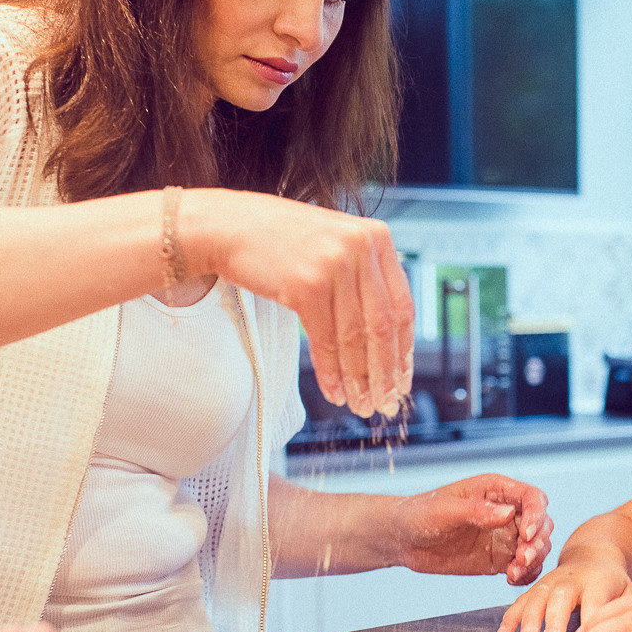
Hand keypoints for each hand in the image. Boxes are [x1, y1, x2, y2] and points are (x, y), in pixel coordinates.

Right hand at [188, 189, 411, 417]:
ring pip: (355, 338)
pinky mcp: (306, 285)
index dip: (403, 349)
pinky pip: (325, 341)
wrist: (227, 227)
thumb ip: (363, 277)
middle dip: (386, 372)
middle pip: (383, 326)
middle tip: (386, 403)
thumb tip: (386, 339)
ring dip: (359, 379)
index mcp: (376, 236)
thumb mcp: (334, 245)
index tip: (401, 378)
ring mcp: (333, 265)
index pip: (402, 305)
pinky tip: (334, 390)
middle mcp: (360, 247)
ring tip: (360, 403)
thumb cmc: (280, 241)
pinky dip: (331, 372)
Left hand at [391, 475, 551, 584]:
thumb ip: (477, 511)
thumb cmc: (421, 514)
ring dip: (533, 560)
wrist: (404, 539)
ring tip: (513, 572)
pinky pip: (523, 567)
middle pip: (542, 523)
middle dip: (538, 541)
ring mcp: (504, 536)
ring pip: (537, 547)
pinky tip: (511, 580)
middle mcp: (506, 512)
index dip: (537, 515)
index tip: (527, 535)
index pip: (533, 498)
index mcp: (496, 490)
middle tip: (522, 558)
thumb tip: (508, 513)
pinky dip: (525, 574)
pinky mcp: (498, 558)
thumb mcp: (447, 510)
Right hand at [497, 554, 631, 631]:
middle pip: (562, 597)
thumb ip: (622, 615)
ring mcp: (551, 581)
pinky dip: (511, 617)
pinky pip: (521, 601)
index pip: (595, 600)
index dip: (589, 620)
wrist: (593, 558)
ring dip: (531, 618)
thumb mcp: (627, 593)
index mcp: (599, 580)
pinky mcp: (536, 588)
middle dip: (556, 620)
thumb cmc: (612, 585)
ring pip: (538, 596)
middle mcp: (572, 579)